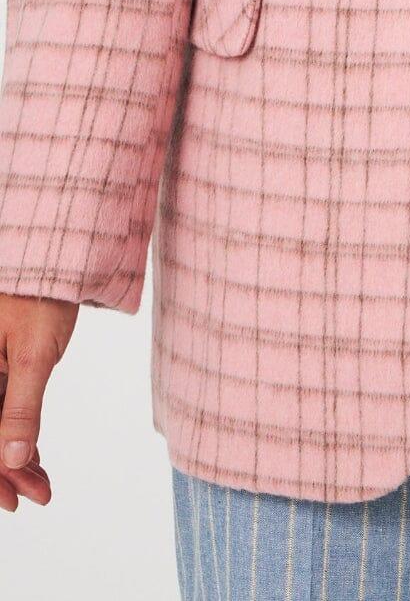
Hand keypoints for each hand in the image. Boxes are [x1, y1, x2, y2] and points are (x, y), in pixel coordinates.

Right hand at [0, 293, 78, 510]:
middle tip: (37, 496)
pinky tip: (34, 456)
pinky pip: (0, 408)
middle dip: (6, 471)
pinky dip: (16, 432)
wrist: (57, 255)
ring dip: (13, 456)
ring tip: (41, 483)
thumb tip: (13, 459)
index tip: (15, 501)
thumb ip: (21, 407)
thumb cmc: (42, 294)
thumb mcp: (33, 353)